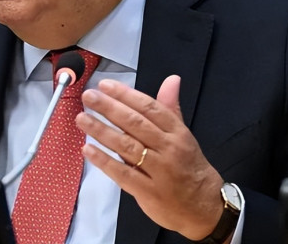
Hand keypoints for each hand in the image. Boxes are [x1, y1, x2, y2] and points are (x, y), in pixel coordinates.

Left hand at [76, 75, 223, 239]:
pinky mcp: (148, 192)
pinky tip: (88, 150)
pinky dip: (104, 161)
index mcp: (177, 132)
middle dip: (109, 108)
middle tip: (88, 96)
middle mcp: (168, 149)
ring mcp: (158, 171)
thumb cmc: (189, 167)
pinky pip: (122, 174)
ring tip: (82, 119)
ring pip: (126, 146)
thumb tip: (172, 79)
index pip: (149, 107)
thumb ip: (170, 108)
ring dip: (101, 131)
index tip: (105, 85)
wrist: (206, 208)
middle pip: (135, 124)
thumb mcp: (184, 135)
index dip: (126, 94)